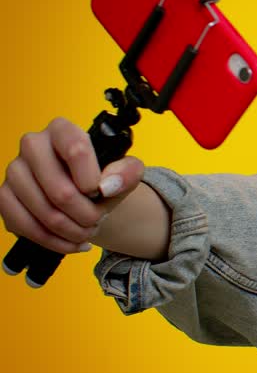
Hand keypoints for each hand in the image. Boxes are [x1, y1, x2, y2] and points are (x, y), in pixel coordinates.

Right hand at [1, 117, 145, 254]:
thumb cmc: (102, 178)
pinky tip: (71, 242)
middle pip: (61, 191)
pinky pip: (25, 226)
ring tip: (87, 230)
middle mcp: (32, 145)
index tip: (100, 192)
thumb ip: (128, 172)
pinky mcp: (4, 196)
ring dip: (73, 231)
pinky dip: (54, 241)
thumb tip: (107, 185)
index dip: (92, 179)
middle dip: (87, 215)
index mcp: (62, 130)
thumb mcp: (125, 172)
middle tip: (97, 219)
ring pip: (45, 213)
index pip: (76, 150)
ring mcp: (14, 171)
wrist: (84, 196)